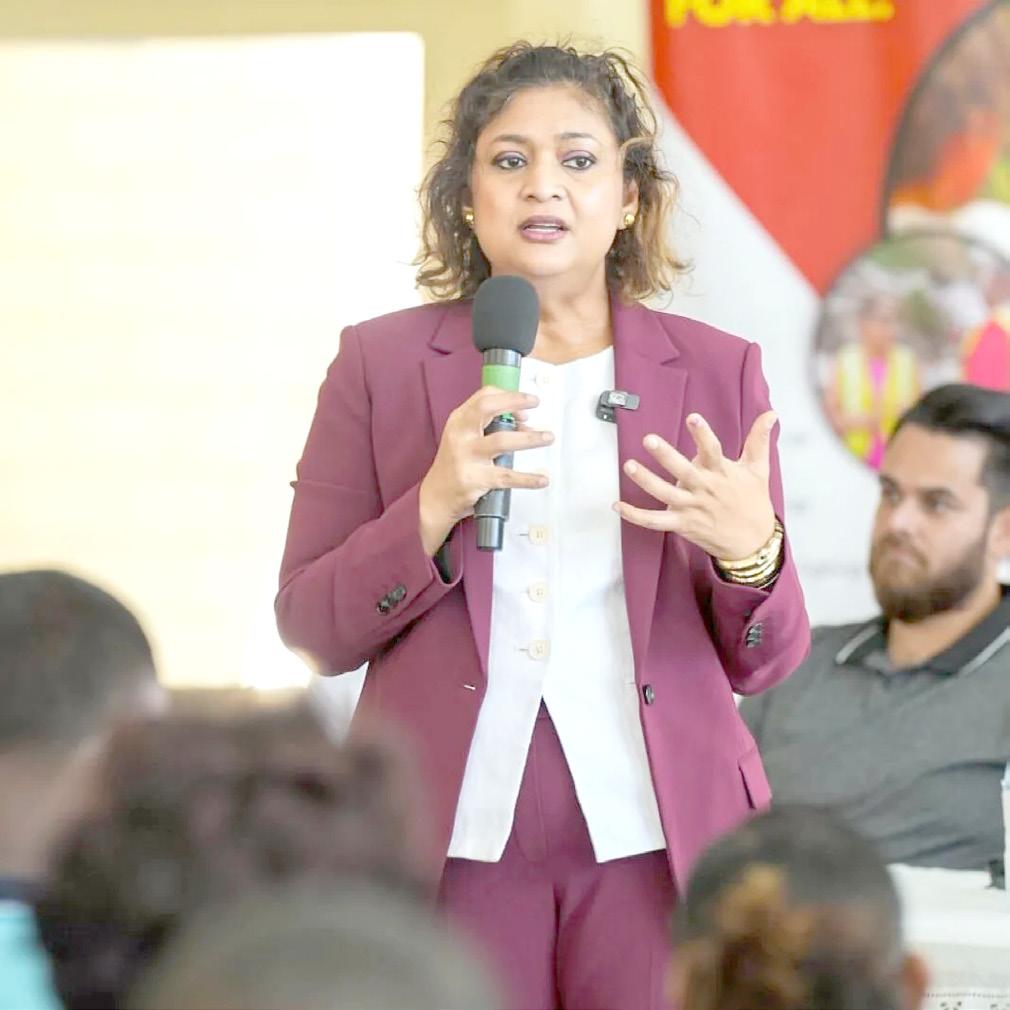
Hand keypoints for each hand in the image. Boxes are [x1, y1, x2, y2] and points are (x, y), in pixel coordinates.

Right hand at [418, 387, 552, 554]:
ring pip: (502, 441)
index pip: (484, 396)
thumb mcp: (466, 439)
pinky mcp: (474, 479)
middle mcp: (461, 435)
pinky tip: (542, 479)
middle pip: (486, 408)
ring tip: (548, 437)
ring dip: (529, 439)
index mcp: (459, 421)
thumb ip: (490, 428)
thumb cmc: (456, 464)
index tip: (526, 405)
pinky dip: (528, 478)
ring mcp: (466, 457)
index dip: (508, 397)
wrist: (437, 497)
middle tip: (536, 402)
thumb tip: (526, 427)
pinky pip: (507, 476)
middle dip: (513, 401)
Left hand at [614, 411, 777, 560]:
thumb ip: (759, 440)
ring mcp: (693, 508)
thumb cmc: (753, 502)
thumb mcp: (758, 469)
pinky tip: (617, 505)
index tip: (693, 418)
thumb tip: (770, 414)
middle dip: (666, 456)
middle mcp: (705, 490)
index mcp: (722, 473)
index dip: (703, 435)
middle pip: (684, 471)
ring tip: (629, 465)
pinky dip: (635, 516)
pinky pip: (655, 521)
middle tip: (649, 439)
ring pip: (666, 494)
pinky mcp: (683, 525)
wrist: (753, 542)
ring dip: (646, 480)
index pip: (712, 450)